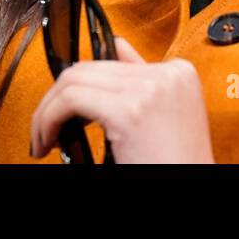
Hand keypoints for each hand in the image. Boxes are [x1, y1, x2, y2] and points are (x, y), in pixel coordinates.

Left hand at [29, 36, 214, 162]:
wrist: (194, 192)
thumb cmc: (175, 164)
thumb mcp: (165, 115)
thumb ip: (142, 79)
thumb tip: (116, 46)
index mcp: (178, 72)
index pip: (112, 61)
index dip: (82, 86)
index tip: (66, 112)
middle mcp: (167, 74)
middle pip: (90, 68)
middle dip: (57, 97)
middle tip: (46, 127)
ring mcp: (150, 88)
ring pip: (75, 79)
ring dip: (48, 110)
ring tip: (44, 136)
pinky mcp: (130, 110)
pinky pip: (71, 100)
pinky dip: (49, 118)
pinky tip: (48, 139)